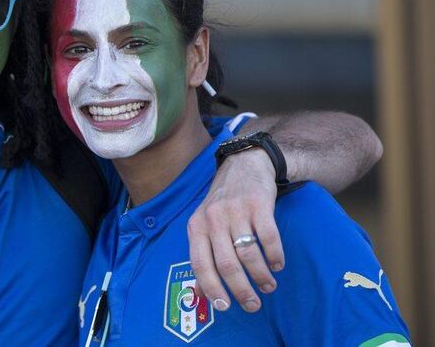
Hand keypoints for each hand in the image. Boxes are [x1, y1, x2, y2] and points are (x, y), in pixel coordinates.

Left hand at [187, 148, 284, 312]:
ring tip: (269, 286)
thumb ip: (202, 257)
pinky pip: (269, 238)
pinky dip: (275, 256)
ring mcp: (236, 211)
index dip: (211, 289)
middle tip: (253, 305)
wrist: (243, 166)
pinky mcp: (259, 205)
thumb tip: (200, 295)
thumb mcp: (204, 225)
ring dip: (261, 276)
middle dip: (241, 290)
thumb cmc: (222, 204)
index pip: (200, 264)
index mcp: (196, 227)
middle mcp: (213, 219)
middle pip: (227, 265)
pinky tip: (278, 264)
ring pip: (249, 254)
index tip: (224, 307)